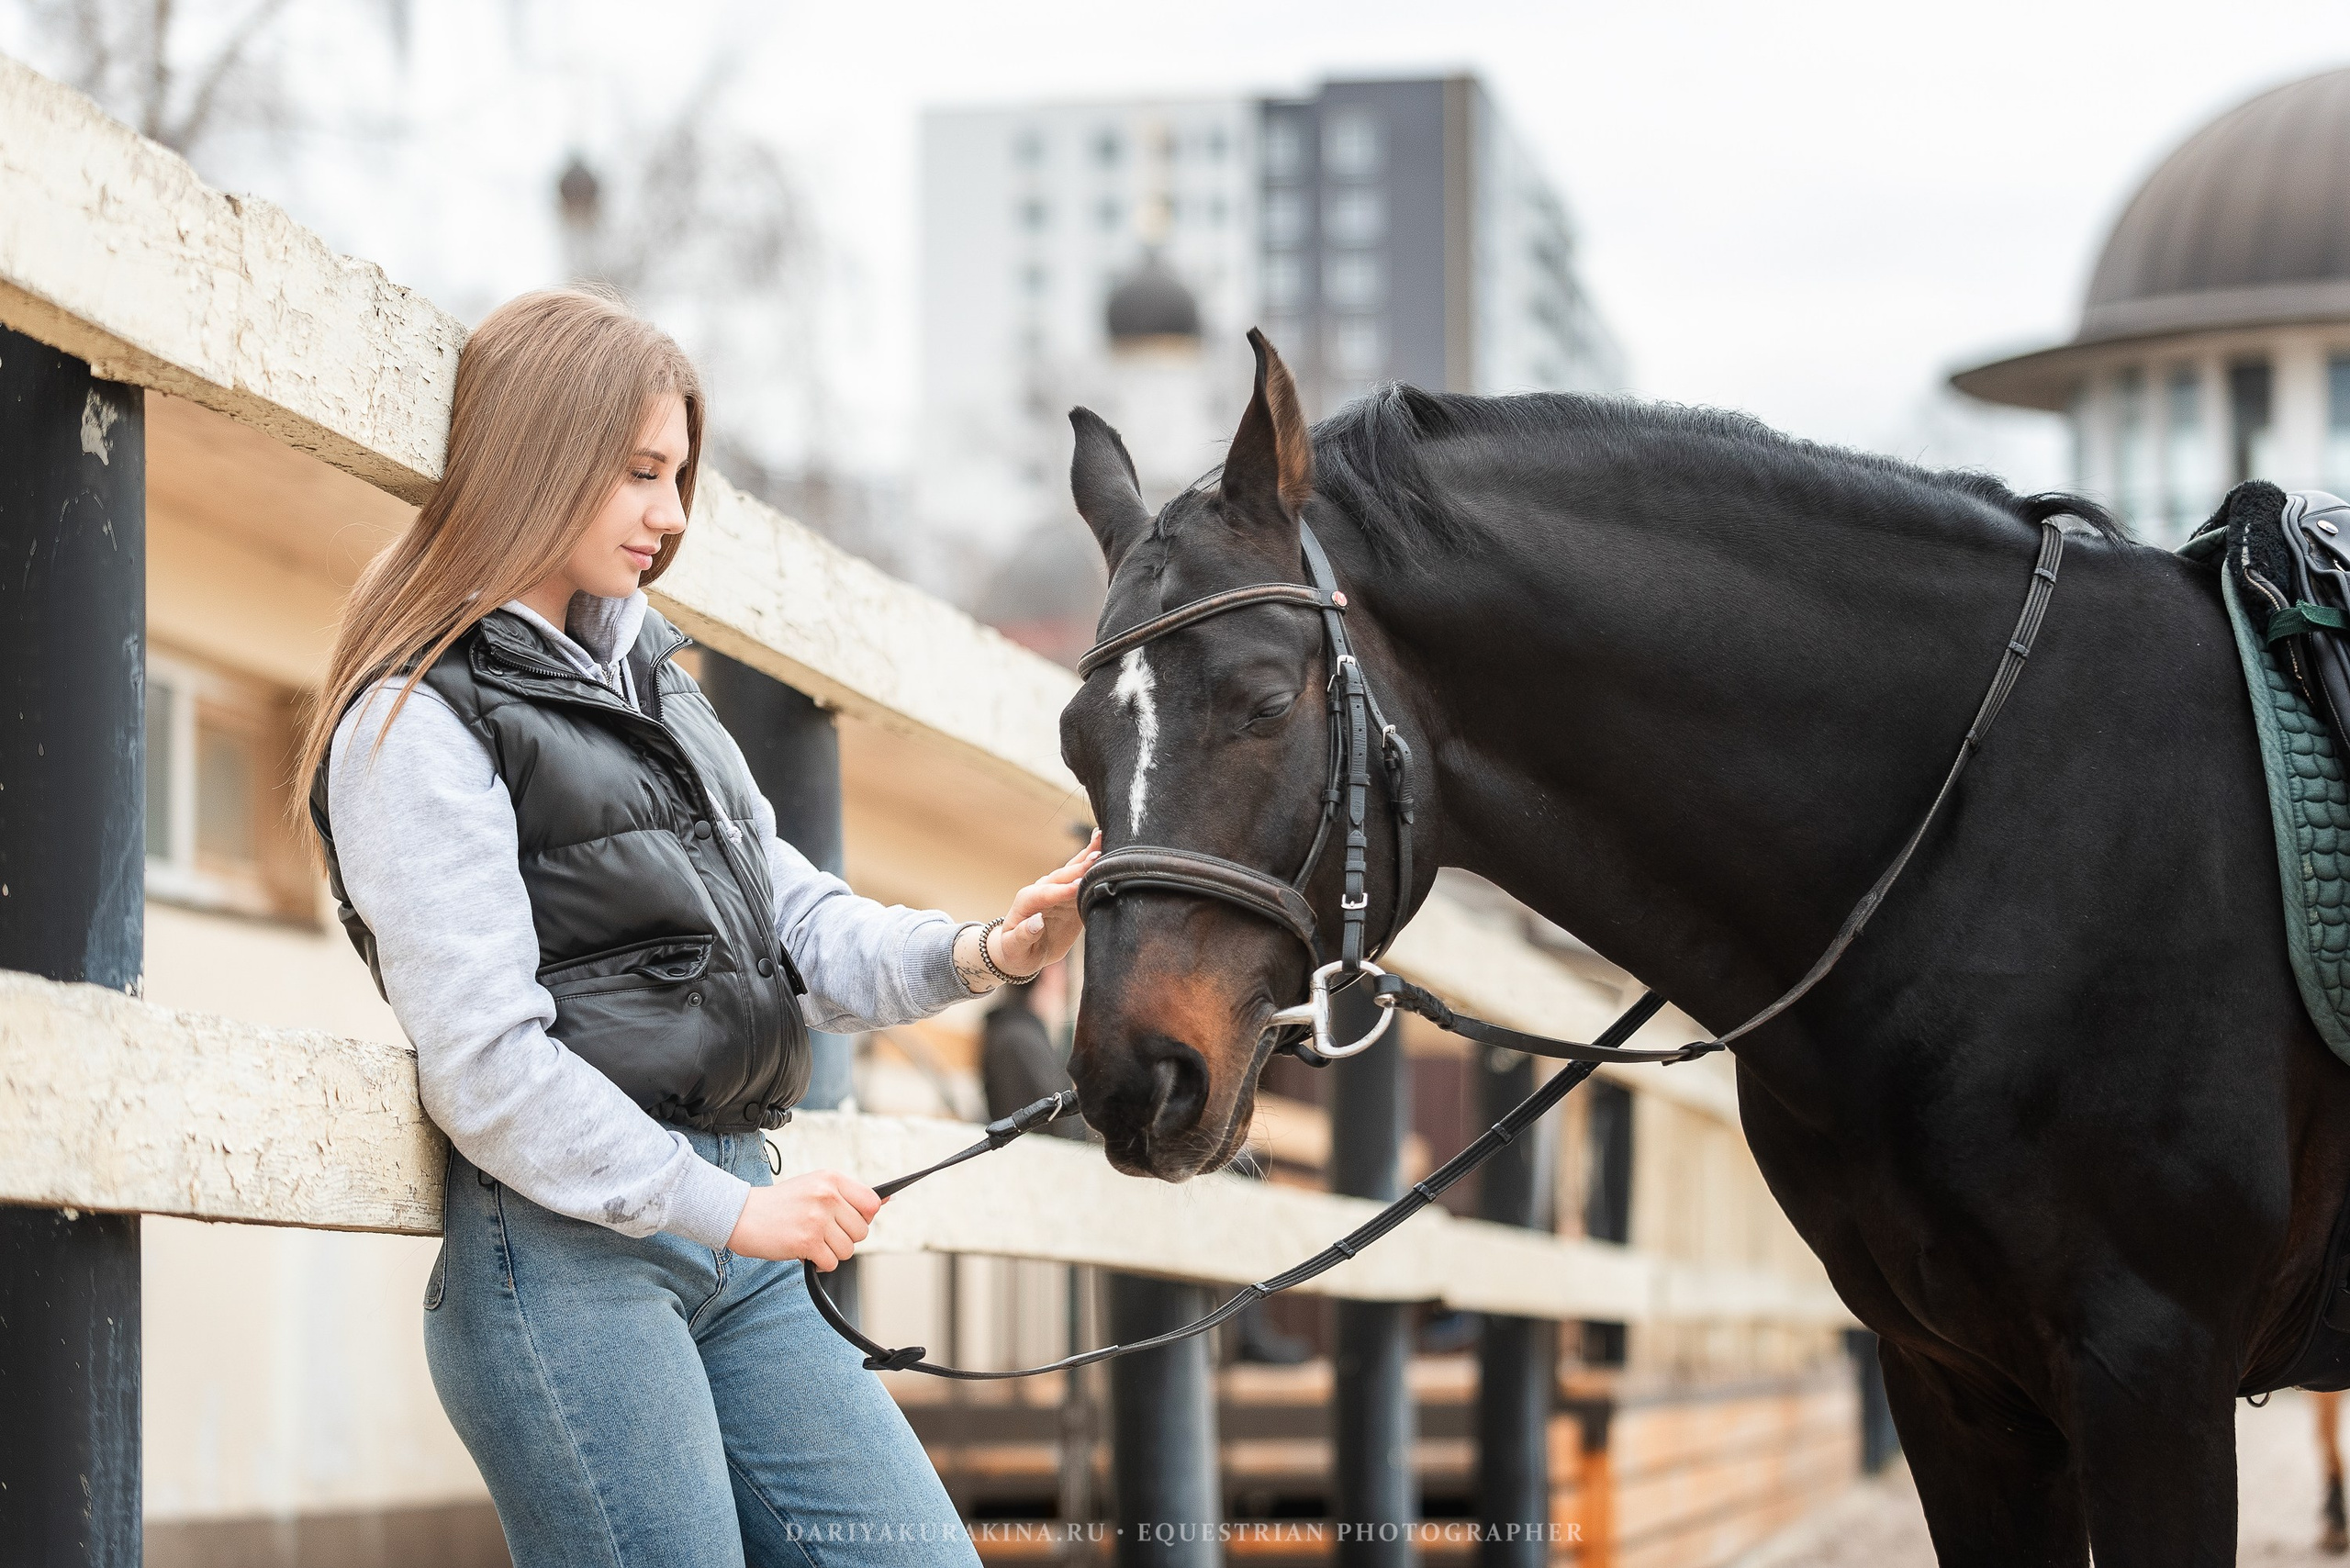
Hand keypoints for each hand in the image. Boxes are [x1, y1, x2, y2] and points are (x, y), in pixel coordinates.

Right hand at [725, 1169, 882, 1267]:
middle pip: (861, 1231)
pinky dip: (820, 1264)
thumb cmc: (781, 1204)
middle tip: (823, 1233)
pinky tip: (806, 1252)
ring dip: (831, 1252)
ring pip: (848, 1250)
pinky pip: (831, 1263)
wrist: (742, 1215)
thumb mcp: (815, 1186)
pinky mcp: (807, 1241)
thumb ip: (848, 1195)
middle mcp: (828, 1196)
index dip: (865, 1217)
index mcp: (832, 1179)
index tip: (849, 1221)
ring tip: (812, 1241)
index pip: (871, 1202)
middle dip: (844, 1238)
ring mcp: (817, 1219)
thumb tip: (886, 1202)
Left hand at [989, 831, 1101, 977]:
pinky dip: (1092, 863)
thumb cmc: (1015, 951)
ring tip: (1101, 838)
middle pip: (1062, 876)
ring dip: (1087, 855)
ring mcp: (1057, 891)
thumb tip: (1036, 922)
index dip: (1062, 890)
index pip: (1046, 893)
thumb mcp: (1014, 948)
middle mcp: (1042, 890)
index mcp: (1027, 901)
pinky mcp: (1070, 896)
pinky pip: (1082, 878)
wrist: (1023, 951)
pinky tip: (1103, 847)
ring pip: (1073, 870)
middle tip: (1098, 857)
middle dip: (1079, 867)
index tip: (1079, 886)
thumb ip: (1023, 935)